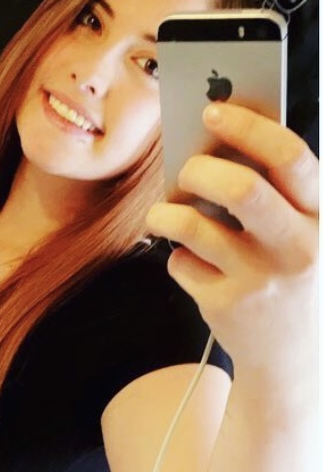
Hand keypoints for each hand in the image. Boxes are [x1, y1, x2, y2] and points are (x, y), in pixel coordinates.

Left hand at [146, 102, 317, 394]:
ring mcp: (259, 280)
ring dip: (166, 213)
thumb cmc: (289, 277)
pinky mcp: (226, 306)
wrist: (292, 360)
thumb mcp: (301, 234)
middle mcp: (296, 247)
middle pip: (241, 188)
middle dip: (200, 170)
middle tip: (185, 171)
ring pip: (193, 225)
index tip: (212, 112)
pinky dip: (177, 257)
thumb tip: (214, 141)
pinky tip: (191, 263)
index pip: (291, 157)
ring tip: (164, 215)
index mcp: (320, 217)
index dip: (248, 127)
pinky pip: (181, 263)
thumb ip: (273, 192)